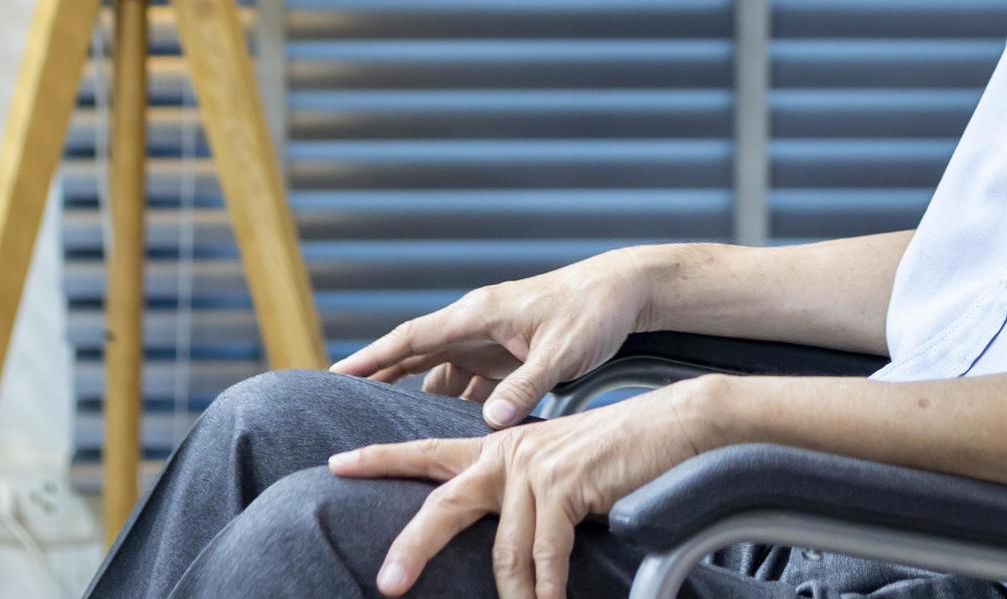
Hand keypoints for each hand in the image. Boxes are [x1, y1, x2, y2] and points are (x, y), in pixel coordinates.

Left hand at [332, 378, 728, 598]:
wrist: (671, 426)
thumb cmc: (616, 457)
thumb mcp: (556, 472)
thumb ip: (520, 498)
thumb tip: (503, 550)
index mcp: (499, 447)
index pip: (427, 453)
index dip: (379, 458)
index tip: (334, 464)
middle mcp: (507, 452)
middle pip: (442, 507)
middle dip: (411, 550)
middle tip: (386, 587)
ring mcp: (533, 466)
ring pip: (505, 552)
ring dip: (517, 596)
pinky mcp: (562, 484)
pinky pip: (546, 556)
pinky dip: (549, 588)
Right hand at [334, 251, 661, 428]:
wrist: (625, 292)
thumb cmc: (593, 311)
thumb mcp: (561, 352)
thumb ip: (526, 386)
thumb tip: (490, 422)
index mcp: (479, 314)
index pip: (412, 336)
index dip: (373, 357)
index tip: (336, 375)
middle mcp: (477, 325)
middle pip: (416, 355)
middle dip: (381, 379)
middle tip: (343, 408)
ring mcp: (492, 341)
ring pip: (442, 373)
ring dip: (419, 398)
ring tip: (390, 429)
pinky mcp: (510, 356)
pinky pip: (471, 384)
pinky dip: (455, 406)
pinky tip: (447, 432)